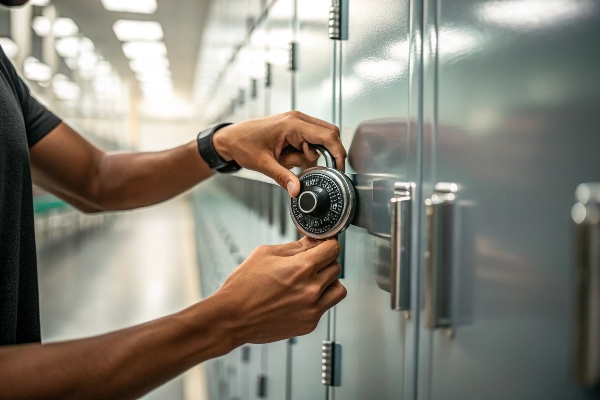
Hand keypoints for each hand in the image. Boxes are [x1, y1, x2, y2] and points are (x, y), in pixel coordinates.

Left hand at [212, 111, 345, 196]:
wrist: (230, 138)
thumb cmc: (243, 145)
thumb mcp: (263, 165)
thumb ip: (283, 177)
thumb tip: (297, 191)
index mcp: (292, 124)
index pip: (327, 136)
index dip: (338, 153)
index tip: (339, 169)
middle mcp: (297, 119)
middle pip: (329, 134)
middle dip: (325, 154)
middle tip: (308, 168)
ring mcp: (296, 121)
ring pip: (320, 139)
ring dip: (310, 155)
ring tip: (287, 161)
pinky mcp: (293, 127)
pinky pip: (309, 140)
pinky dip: (304, 152)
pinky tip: (287, 157)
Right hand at [213, 237, 346, 344]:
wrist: (232, 318)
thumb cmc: (243, 287)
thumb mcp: (266, 254)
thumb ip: (295, 246)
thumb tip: (312, 240)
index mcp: (302, 268)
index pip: (333, 248)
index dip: (327, 243)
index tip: (322, 245)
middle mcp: (311, 289)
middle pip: (336, 267)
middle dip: (325, 262)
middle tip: (310, 263)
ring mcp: (312, 309)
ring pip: (338, 289)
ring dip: (328, 283)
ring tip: (310, 282)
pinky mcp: (309, 324)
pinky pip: (325, 307)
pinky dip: (318, 301)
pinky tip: (300, 298)